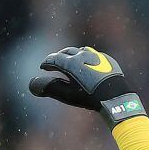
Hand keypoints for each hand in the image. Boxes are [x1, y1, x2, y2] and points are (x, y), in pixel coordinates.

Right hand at [28, 46, 145, 126]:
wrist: (116, 97)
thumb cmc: (90, 98)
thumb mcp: (68, 95)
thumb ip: (50, 88)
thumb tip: (32, 84)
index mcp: (71, 62)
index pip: (54, 59)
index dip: (46, 63)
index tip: (43, 67)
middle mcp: (83, 55)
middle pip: (66, 51)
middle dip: (58, 56)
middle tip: (54, 62)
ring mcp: (96, 56)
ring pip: (81, 51)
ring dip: (73, 55)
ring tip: (70, 60)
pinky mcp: (107, 59)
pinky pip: (94, 55)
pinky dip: (87, 58)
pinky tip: (87, 64)